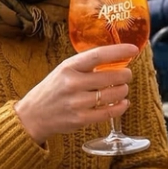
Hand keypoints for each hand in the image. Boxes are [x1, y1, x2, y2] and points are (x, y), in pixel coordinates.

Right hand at [13, 44, 137, 143]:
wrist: (33, 114)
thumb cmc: (53, 89)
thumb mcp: (64, 70)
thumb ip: (86, 65)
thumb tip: (115, 59)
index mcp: (69, 67)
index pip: (98, 55)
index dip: (119, 51)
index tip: (133, 49)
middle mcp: (73, 83)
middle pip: (111, 76)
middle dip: (125, 75)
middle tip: (127, 74)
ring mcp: (77, 102)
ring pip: (113, 94)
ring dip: (123, 90)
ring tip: (122, 89)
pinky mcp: (81, 119)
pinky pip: (109, 112)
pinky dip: (120, 107)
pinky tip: (123, 103)